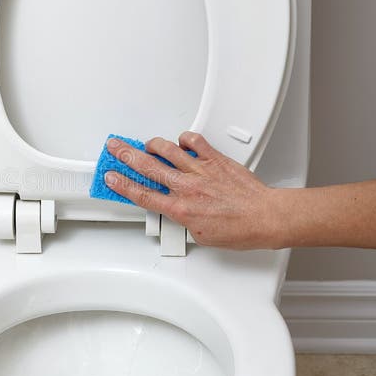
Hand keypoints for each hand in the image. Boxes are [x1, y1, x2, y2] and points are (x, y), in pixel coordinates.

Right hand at [105, 132, 283, 249]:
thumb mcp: (201, 236)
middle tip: (114, 147)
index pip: (142, 194)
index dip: (122, 184)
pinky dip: (185, 139)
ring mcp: (201, 170)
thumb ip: (184, 220)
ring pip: (167, 150)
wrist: (264, 217)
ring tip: (146, 144)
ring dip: (152, 145)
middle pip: (147, 167)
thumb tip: (179, 212)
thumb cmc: (239, 230)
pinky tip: (181, 142)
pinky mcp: (216, 159)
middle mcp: (187, 187)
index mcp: (180, 209)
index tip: (111, 177)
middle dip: (125, 155)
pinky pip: (194, 141)